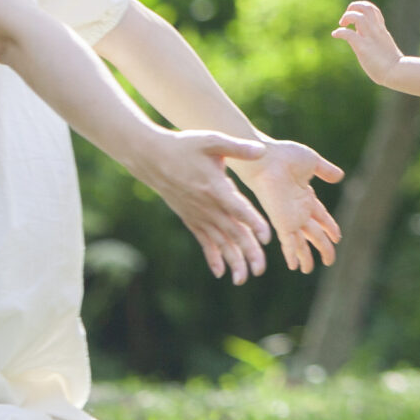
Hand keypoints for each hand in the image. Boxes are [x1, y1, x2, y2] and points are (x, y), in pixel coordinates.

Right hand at [139, 127, 271, 284]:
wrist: (152, 157)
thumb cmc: (185, 145)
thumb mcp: (212, 140)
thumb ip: (238, 148)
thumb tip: (262, 151)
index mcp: (215, 186)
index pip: (237, 208)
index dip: (253, 222)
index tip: (267, 237)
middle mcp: (207, 205)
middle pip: (231, 232)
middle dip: (247, 251)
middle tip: (261, 270)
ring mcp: (198, 214)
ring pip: (219, 241)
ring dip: (232, 260)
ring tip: (243, 279)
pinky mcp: (190, 219)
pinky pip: (203, 241)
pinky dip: (212, 256)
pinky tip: (220, 273)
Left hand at [236, 138, 346, 273]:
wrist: (265, 158)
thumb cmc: (285, 155)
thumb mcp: (312, 162)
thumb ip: (326, 170)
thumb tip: (340, 176)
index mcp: (306, 195)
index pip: (321, 216)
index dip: (330, 227)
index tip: (337, 236)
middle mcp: (298, 209)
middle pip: (314, 233)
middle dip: (323, 246)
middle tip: (329, 260)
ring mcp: (290, 217)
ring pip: (303, 241)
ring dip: (308, 256)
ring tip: (309, 270)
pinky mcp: (281, 222)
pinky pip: (289, 242)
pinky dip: (293, 254)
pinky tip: (294, 266)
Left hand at [333, 0, 404, 82]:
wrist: (397, 73)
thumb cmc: (394, 66)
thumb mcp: (385, 48)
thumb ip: (377, 43)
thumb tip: (367, 46)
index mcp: (381, 30)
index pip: (373, 10)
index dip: (362, 9)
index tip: (355, 20)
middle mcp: (376, 30)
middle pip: (366, 7)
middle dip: (354, 7)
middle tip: (347, 18)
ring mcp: (370, 38)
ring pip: (357, 16)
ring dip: (346, 17)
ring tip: (342, 24)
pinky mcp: (363, 47)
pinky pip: (348, 34)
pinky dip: (339, 32)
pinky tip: (335, 35)